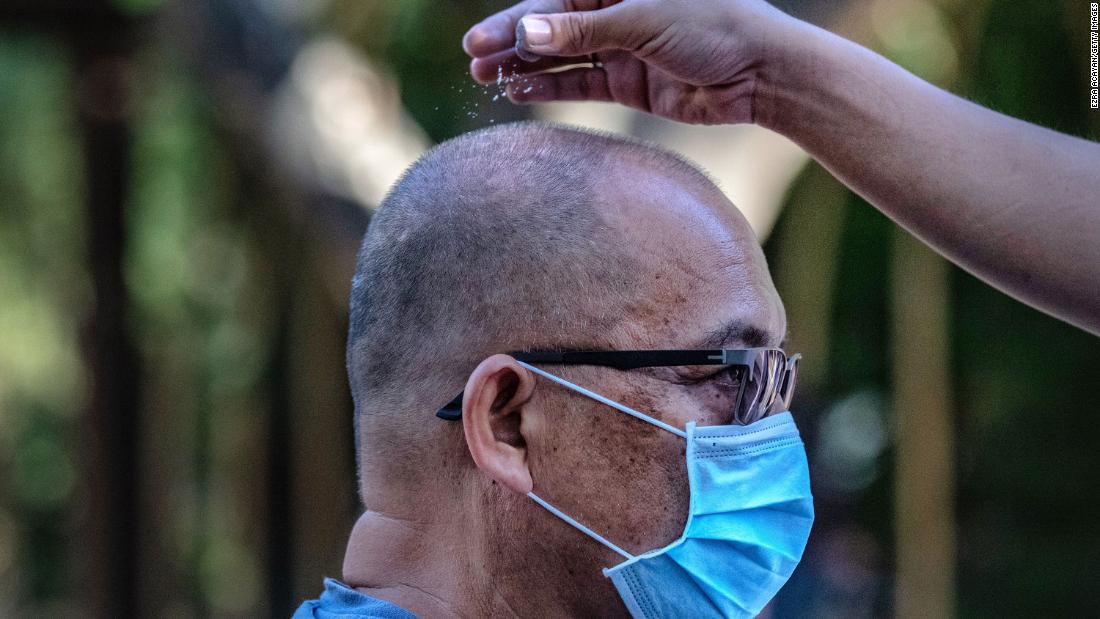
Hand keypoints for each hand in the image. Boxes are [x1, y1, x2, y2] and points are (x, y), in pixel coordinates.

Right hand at [463, 0, 801, 124]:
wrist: (762, 72)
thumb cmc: (713, 25)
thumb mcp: (643, 21)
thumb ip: (583, 30)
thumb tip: (526, 30)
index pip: (555, 0)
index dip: (516, 20)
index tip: (480, 42)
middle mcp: (617, 11)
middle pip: (553, 25)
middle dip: (513, 43)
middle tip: (474, 63)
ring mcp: (623, 47)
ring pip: (564, 56)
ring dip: (527, 67)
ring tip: (487, 81)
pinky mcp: (632, 83)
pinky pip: (584, 84)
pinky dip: (554, 88)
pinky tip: (521, 92)